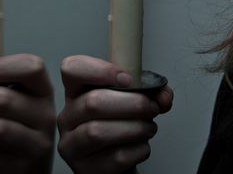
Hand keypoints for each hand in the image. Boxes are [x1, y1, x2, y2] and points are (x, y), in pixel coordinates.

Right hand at [57, 55, 172, 173]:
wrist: (117, 162)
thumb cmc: (121, 127)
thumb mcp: (132, 101)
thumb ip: (150, 92)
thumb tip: (163, 95)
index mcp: (77, 92)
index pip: (72, 69)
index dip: (99, 70)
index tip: (127, 78)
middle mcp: (68, 117)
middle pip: (92, 102)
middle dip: (132, 103)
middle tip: (151, 107)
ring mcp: (73, 145)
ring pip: (98, 132)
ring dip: (135, 127)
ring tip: (149, 127)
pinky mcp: (86, 170)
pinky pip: (115, 157)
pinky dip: (138, 150)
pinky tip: (141, 146)